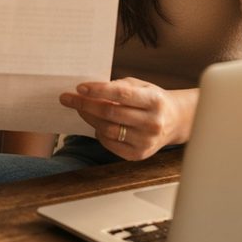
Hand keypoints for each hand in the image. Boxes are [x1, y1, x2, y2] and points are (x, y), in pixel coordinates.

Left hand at [59, 78, 196, 160]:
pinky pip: (110, 143)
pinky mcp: (139, 155)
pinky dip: (99, 132)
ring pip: (107, 129)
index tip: (79, 87)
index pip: (121, 95)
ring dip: (88, 118)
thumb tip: (89, 90)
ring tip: (79, 108)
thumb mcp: (140, 86)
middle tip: (67, 98)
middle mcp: (152, 122)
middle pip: (110, 113)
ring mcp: (146, 141)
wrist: (174, 120)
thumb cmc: (151, 99)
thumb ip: (118, 87)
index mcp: (154, 100)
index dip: (98, 90)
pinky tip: (96, 124)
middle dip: (85, 104)